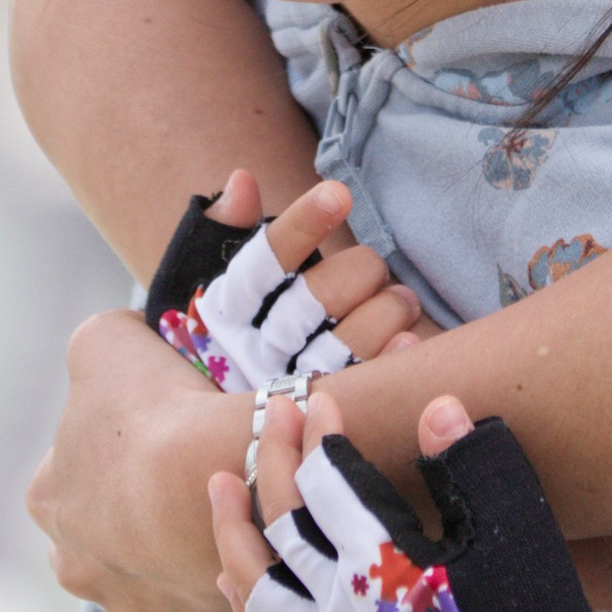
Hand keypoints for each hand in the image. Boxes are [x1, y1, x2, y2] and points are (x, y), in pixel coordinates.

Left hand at [37, 163, 428, 611]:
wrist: (205, 480)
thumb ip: (101, 337)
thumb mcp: (105, 345)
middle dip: (119, 559)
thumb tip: (116, 334)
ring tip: (196, 595)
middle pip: (91, 570)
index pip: (59, 493)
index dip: (96, 476)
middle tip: (167, 529)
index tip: (139, 461)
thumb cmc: (149, 410)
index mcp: (57, 501)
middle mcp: (87, 570)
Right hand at [148, 169, 425, 389]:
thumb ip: (223, 228)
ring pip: (343, 346)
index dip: (303, 226)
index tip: (340, 193)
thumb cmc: (220, 333)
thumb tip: (242, 181)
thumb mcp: (203, 279)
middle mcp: (254, 351)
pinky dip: (390, 358)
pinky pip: (363, 385)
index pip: (263, 264)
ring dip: (384, 311)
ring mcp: (289, 388)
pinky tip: (409, 340)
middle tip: (376, 267)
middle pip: (313, 303)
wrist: (205, 430)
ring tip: (402, 300)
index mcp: (225, 311)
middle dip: (357, 273)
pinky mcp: (323, 413)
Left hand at [215, 389, 604, 611]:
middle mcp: (344, 610)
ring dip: (231, 530)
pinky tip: (230, 571)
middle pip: (283, 523)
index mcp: (386, 567)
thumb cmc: (531, 610)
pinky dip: (242, 600)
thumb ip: (470, 462)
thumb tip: (436, 405)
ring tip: (219, 486)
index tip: (320, 398)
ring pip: (255, 585)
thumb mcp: (514, 527)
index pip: (330, 483)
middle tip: (274, 412)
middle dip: (273, 460)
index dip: (320, 434)